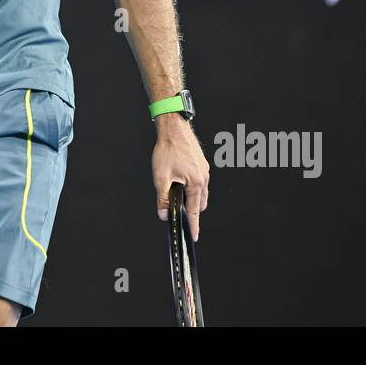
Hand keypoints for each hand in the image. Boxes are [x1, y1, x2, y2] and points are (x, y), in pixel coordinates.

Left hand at [152, 115, 209, 240]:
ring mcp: (204, 170)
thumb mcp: (161, 177)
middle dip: (191, 211)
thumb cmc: (168, 149)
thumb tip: (164, 214)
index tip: (194, 236)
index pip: (195, 211)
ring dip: (191, 198)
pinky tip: (180, 182)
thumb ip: (163, 199)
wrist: (174, 128)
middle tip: (177, 213)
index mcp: (196, 183)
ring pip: (200, 193)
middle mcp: (204, 178)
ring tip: (176, 195)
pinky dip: (192, 187)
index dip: (193, 225)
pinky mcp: (202, 164)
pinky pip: (199, 182)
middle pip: (200, 204)